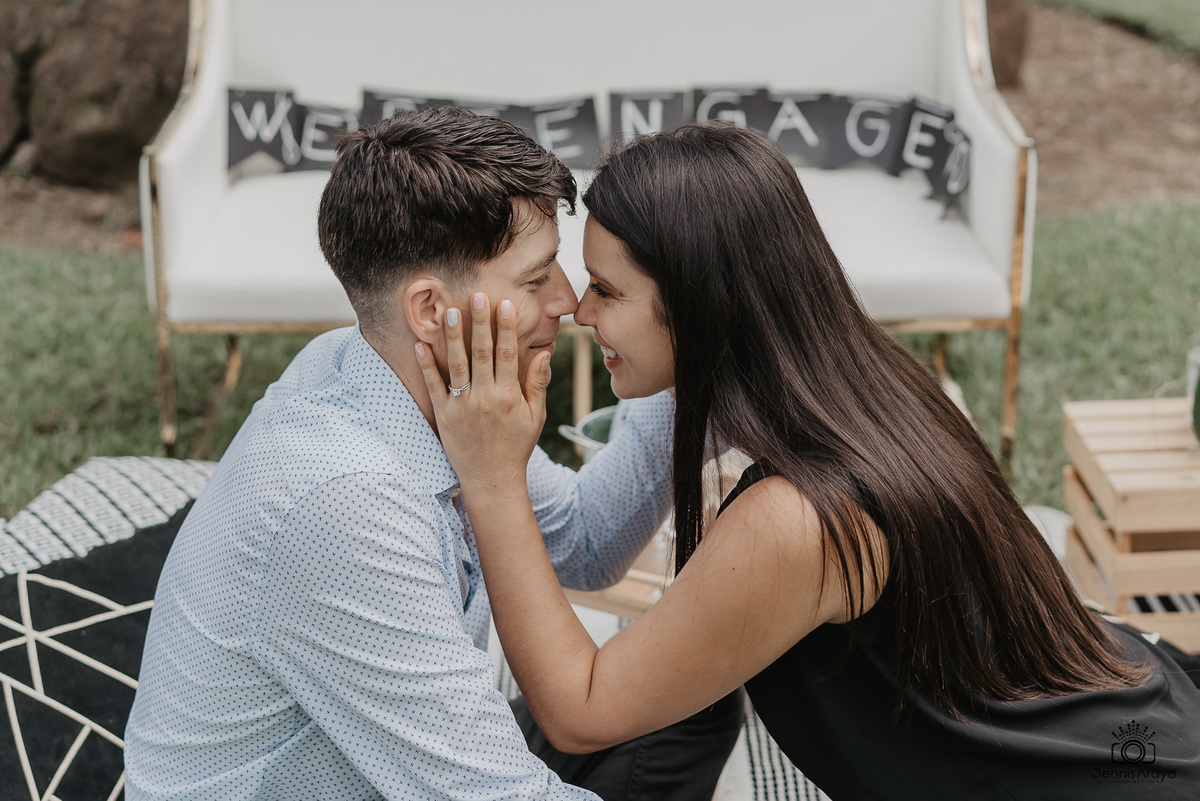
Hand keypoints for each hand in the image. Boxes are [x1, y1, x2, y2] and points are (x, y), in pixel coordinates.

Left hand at [415, 293, 550, 498]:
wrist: (491, 481)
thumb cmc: (516, 447)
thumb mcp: (535, 417)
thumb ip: (538, 384)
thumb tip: (545, 353)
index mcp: (510, 396)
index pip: (508, 354)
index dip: (506, 328)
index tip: (503, 305)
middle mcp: (486, 398)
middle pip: (482, 353)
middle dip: (480, 322)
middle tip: (477, 295)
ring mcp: (463, 406)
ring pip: (457, 364)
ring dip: (453, 336)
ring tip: (451, 312)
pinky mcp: (444, 415)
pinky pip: (434, 386)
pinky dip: (426, 365)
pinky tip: (420, 345)